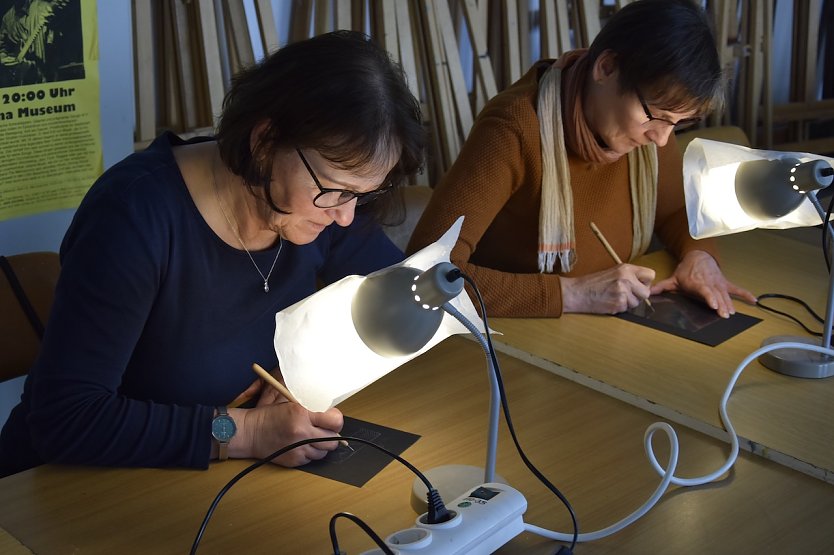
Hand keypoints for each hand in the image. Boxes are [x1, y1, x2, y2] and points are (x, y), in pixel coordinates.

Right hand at [228, 368, 343, 465]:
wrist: (250, 432)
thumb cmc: (269, 416)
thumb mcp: (291, 403)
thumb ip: (312, 408)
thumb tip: (332, 414)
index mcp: (302, 414)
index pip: (335, 421)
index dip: (336, 421)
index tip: (332, 420)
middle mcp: (302, 432)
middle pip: (333, 440)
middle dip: (331, 435)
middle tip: (324, 430)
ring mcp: (299, 449)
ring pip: (324, 452)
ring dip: (321, 446)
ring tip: (311, 438)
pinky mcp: (294, 461)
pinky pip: (312, 459)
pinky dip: (310, 453)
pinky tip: (301, 445)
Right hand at [560, 264, 654, 313]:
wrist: (578, 292)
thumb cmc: (593, 283)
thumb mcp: (613, 271)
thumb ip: (629, 275)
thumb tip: (645, 283)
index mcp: (626, 269)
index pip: (651, 275)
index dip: (645, 282)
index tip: (638, 284)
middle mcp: (626, 279)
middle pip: (646, 292)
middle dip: (638, 295)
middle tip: (626, 294)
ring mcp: (623, 292)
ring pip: (637, 303)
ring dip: (628, 303)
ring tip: (614, 297)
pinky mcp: (619, 304)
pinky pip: (627, 309)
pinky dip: (620, 308)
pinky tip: (610, 302)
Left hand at [650, 250, 756, 317]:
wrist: (699, 256)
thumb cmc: (686, 270)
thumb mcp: (674, 278)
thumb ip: (662, 287)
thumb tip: (649, 292)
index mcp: (697, 283)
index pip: (704, 291)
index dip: (709, 297)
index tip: (713, 304)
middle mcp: (710, 283)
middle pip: (717, 295)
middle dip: (721, 305)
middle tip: (725, 315)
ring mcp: (719, 283)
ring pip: (725, 294)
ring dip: (730, 304)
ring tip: (732, 313)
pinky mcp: (725, 283)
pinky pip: (736, 289)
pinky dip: (745, 294)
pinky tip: (754, 301)